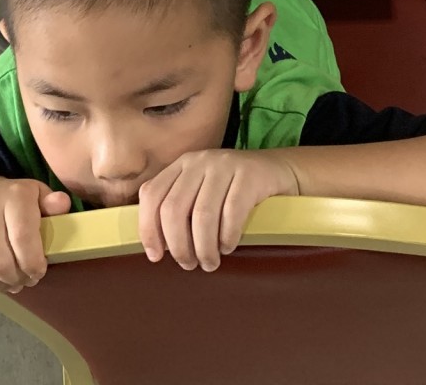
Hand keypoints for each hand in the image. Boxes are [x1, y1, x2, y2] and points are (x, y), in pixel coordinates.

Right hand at [0, 176, 69, 295]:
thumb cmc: (12, 201)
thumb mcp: (35, 196)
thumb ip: (51, 204)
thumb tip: (62, 204)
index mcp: (13, 195)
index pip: (22, 238)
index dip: (33, 264)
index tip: (39, 272)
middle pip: (1, 263)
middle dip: (17, 280)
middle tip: (25, 281)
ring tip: (10, 283)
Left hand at [138, 150, 297, 272]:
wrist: (277, 172)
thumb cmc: (232, 193)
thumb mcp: (201, 194)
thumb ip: (179, 211)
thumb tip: (157, 249)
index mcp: (181, 165)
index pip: (152, 194)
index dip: (149, 228)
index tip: (156, 257)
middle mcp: (199, 161)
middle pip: (174, 208)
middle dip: (178, 245)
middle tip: (189, 264)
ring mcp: (224, 164)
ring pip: (202, 214)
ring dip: (203, 248)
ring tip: (210, 263)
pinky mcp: (249, 174)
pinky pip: (231, 212)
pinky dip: (227, 237)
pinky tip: (228, 247)